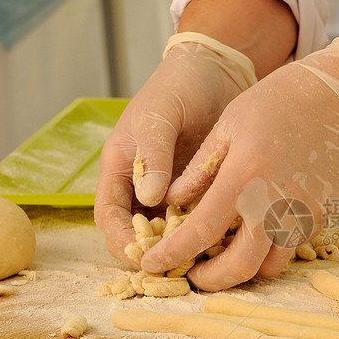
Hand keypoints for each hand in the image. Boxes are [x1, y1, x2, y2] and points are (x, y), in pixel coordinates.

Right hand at [94, 35, 255, 264]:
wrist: (214, 72)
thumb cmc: (177, 87)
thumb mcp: (158, 117)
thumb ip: (153, 155)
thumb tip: (149, 199)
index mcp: (121, 169)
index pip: (110, 217)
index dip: (122, 241)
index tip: (142, 256)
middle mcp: (143, 186)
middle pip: (139, 235)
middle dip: (154, 253)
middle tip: (180, 266)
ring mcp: (172, 191)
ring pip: (171, 233)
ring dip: (184, 248)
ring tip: (206, 258)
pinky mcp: (200, 191)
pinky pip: (200, 221)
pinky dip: (209, 233)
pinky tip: (228, 238)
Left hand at [139, 30, 338, 290]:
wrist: (337, 99)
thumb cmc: (276, 103)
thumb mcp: (227, 125)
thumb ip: (198, 170)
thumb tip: (170, 203)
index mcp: (244, 176)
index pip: (200, 231)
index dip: (172, 254)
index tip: (152, 263)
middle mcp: (275, 203)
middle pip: (239, 266)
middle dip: (210, 280)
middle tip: (193, 275)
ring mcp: (303, 214)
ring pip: (269, 267)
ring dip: (243, 269)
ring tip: (224, 255)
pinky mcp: (321, 217)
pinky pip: (290, 248)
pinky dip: (269, 249)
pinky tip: (256, 231)